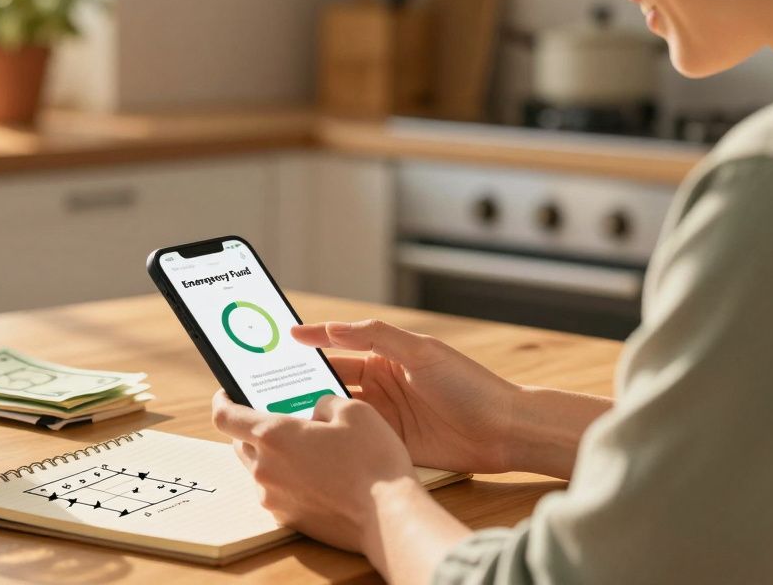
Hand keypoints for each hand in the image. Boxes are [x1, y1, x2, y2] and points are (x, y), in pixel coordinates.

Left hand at [211, 389, 419, 552]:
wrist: (388, 517)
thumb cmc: (372, 460)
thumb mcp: (352, 410)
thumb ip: (322, 402)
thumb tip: (314, 411)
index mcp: (273, 436)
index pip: (225, 416)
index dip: (222, 401)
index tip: (226, 394)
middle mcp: (265, 468)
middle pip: (240, 443)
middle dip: (253, 428)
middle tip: (279, 418)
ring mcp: (274, 497)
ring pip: (259, 468)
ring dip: (273, 455)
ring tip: (306, 447)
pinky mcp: (288, 518)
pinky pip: (277, 491)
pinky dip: (288, 479)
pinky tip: (318, 474)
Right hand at [292, 319, 523, 472]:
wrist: (504, 431)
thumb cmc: (469, 385)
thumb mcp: (423, 352)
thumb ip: (378, 337)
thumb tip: (333, 326)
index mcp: (387, 357)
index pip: (340, 345)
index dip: (312, 341)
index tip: (282, 339)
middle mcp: (381, 385)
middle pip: (331, 379)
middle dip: (301, 379)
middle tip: (268, 380)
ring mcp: (384, 416)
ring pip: (337, 410)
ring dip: (312, 409)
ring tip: (280, 409)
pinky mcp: (389, 445)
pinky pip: (354, 438)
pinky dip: (332, 438)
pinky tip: (309, 439)